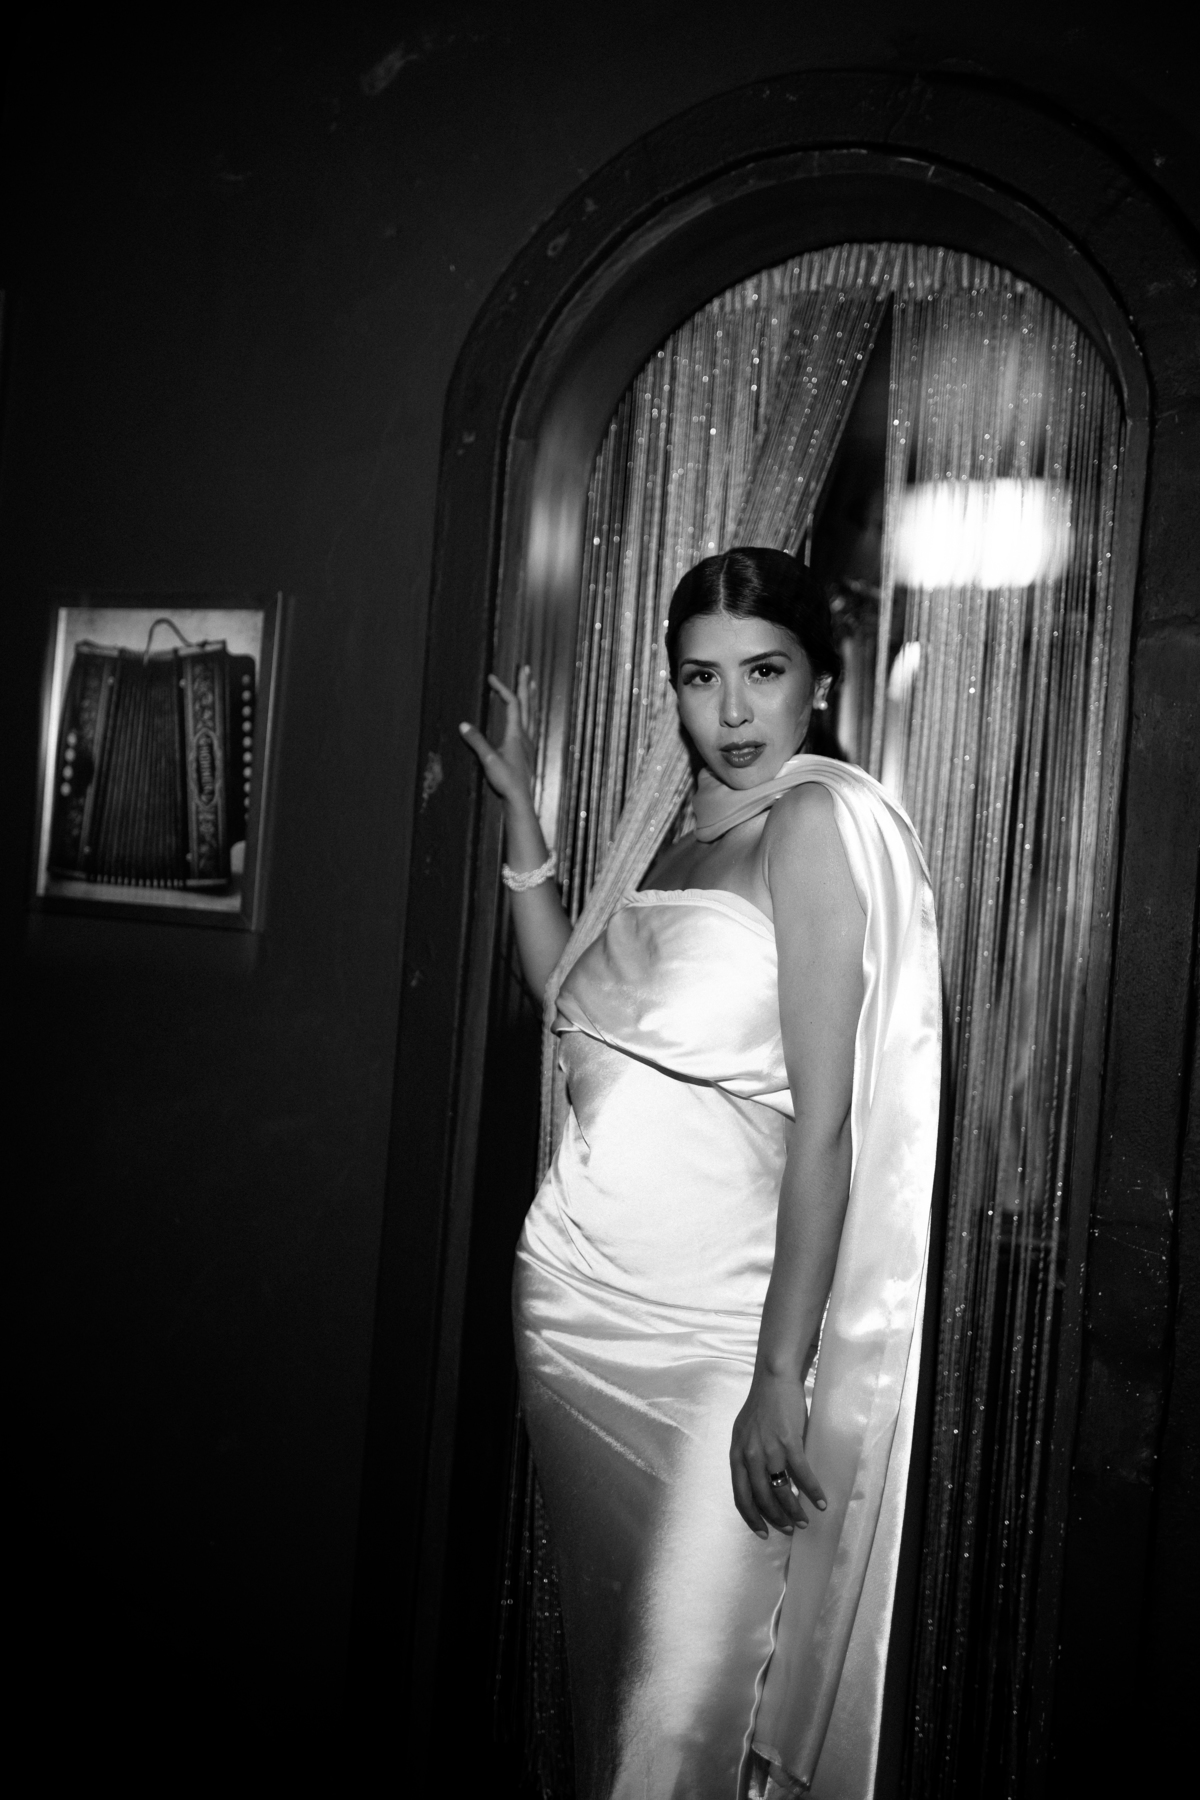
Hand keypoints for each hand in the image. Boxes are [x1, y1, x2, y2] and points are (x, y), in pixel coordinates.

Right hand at [458, 668, 537, 811]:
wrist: (520, 799)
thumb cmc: (506, 781)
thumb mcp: (488, 761)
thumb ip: (477, 741)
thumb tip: (463, 725)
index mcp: (517, 734)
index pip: (512, 704)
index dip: (502, 688)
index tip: (491, 677)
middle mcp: (526, 735)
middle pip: (527, 704)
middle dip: (525, 685)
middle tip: (526, 668)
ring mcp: (529, 743)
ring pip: (532, 713)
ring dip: (530, 697)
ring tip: (532, 685)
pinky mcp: (528, 751)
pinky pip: (531, 724)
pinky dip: (530, 712)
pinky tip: (529, 716)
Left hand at [730, 1369, 826, 1538]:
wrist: (774, 1379)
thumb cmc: (762, 1405)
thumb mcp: (745, 1433)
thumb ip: (749, 1456)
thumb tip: (762, 1480)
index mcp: (737, 1454)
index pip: (740, 1495)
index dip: (751, 1517)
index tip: (762, 1532)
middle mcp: (750, 1455)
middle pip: (761, 1498)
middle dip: (776, 1518)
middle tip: (788, 1528)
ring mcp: (769, 1449)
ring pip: (781, 1490)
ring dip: (794, 1510)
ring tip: (804, 1520)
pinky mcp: (789, 1441)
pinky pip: (801, 1473)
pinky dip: (812, 1490)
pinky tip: (820, 1501)